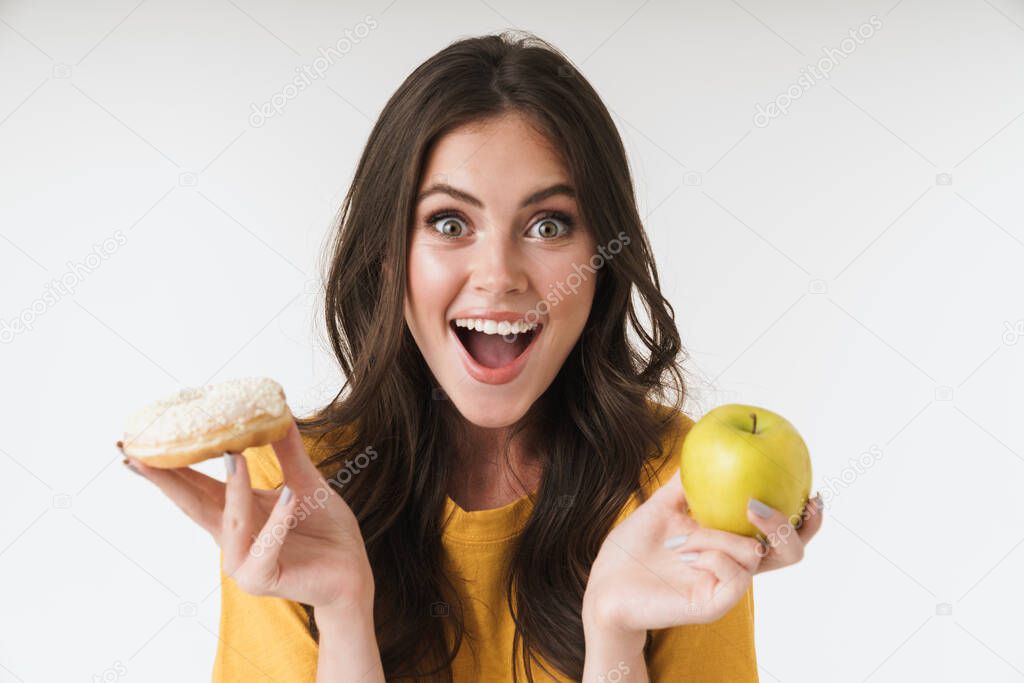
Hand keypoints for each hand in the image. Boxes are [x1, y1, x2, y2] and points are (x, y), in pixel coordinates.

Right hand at [123, 421, 373, 615]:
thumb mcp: (305, 482)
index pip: (193, 486)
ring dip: (234, 489)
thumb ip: (288, 452)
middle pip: (192, 504)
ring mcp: (243, 563)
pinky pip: (266, 547)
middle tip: (138, 452)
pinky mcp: (263, 579)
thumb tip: (277, 410)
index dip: (166, 465)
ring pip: (232, 521)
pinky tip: (288, 496)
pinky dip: (276, 522)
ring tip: (235, 454)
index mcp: (235, 514)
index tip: (135, 443)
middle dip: (166, 479)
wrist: (352, 571)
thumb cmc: (325, 530)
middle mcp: (231, 539)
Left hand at [584, 472, 819, 642]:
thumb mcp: (662, 505)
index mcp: (731, 543)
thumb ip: (687, 480)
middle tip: (755, 505)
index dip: (807, 519)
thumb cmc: (634, 547)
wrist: (606, 583)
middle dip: (786, 525)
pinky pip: (735, 577)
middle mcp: (736, 566)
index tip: (811, 493)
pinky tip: (682, 553)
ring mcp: (728, 587)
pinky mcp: (715, 605)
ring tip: (681, 534)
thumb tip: (704, 443)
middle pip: (791, 552)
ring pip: (755, 556)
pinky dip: (710, 555)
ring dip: (718, 536)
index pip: (783, 533)